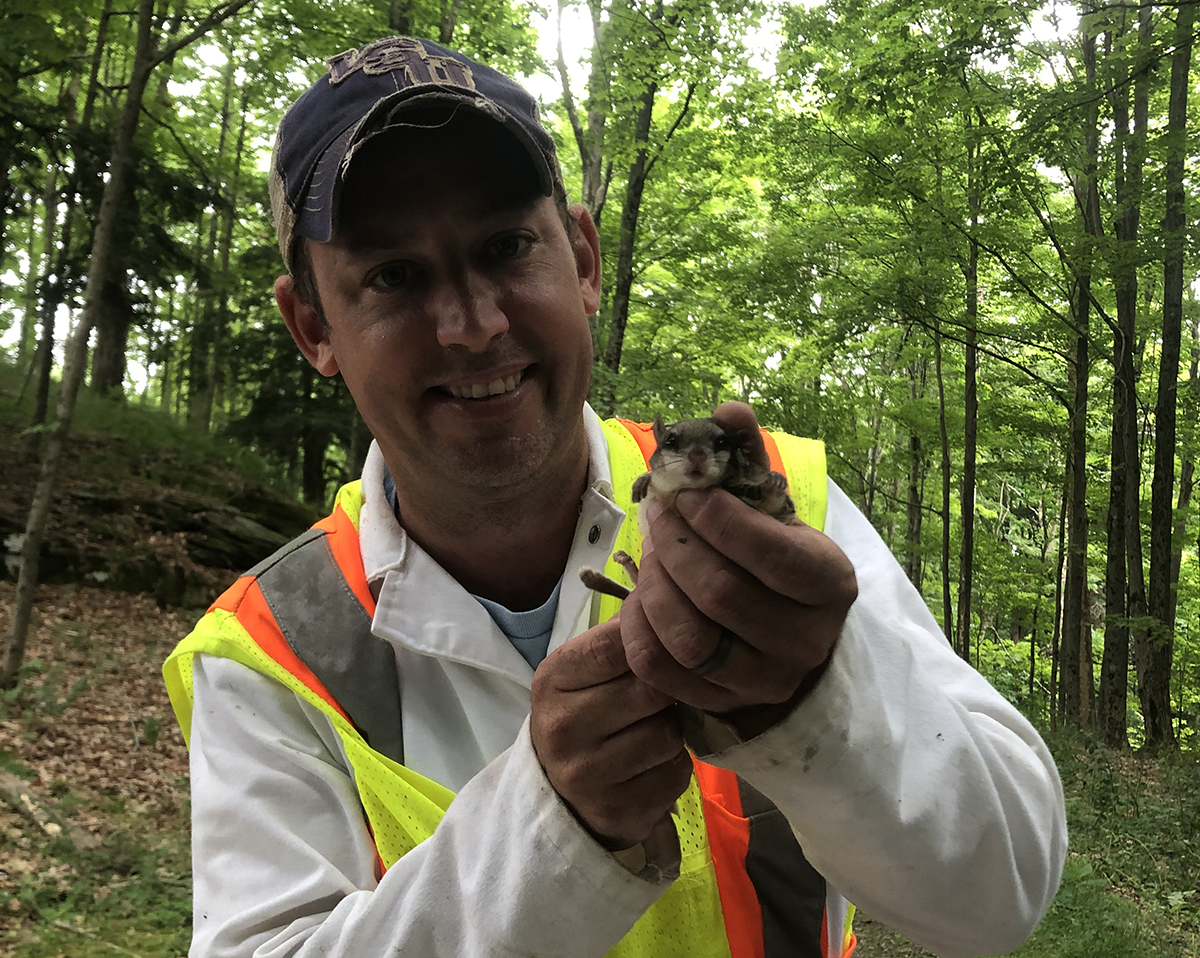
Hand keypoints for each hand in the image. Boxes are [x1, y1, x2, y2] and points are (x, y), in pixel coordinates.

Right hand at [530, 618, 692, 849]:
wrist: (561, 799)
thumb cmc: (583, 718)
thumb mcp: (583, 674)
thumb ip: (617, 641)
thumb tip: (664, 598)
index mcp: (552, 681)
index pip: (615, 646)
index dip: (652, 642)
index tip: (667, 644)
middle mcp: (562, 728)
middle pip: (650, 690)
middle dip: (667, 690)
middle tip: (663, 694)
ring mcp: (587, 775)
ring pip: (668, 734)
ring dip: (673, 731)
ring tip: (653, 730)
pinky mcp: (618, 811)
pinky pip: (676, 773)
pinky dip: (675, 766)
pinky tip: (653, 765)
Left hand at [620, 402, 857, 735]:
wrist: (787, 637)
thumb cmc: (777, 562)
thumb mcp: (774, 511)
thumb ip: (750, 459)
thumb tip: (727, 408)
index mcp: (830, 583)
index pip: (768, 552)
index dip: (715, 517)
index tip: (683, 492)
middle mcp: (806, 641)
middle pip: (719, 593)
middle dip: (675, 544)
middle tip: (656, 513)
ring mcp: (764, 681)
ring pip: (688, 637)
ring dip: (652, 584)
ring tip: (649, 551)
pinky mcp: (722, 705)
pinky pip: (661, 671)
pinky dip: (637, 628)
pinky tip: (639, 595)